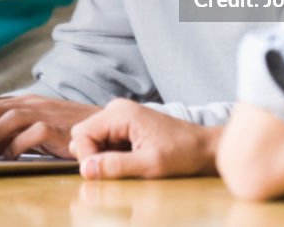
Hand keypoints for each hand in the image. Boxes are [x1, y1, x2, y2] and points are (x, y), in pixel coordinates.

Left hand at [0, 94, 98, 159]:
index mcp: (26, 102)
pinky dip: (16, 145)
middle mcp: (33, 103)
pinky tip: (7, 159)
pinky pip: (32, 134)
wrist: (103, 127)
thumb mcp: (39, 126)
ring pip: (8, 119)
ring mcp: (45, 114)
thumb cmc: (67, 131)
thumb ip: (18, 130)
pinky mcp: (58, 128)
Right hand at [69, 99, 220, 178]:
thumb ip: (116, 166)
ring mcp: (120, 115)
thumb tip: (86, 170)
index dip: (86, 158)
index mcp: (120, 113)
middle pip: (84, 135)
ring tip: (126, 165)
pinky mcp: (124, 124)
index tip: (102, 175)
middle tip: (115, 171)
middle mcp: (116, 109)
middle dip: (92, 156)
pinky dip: (110, 154)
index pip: (82, 134)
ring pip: (92, 139)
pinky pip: (104, 140)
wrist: (202, 147)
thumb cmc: (181, 153)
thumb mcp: (149, 165)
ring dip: (102, 157)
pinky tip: (129, 160)